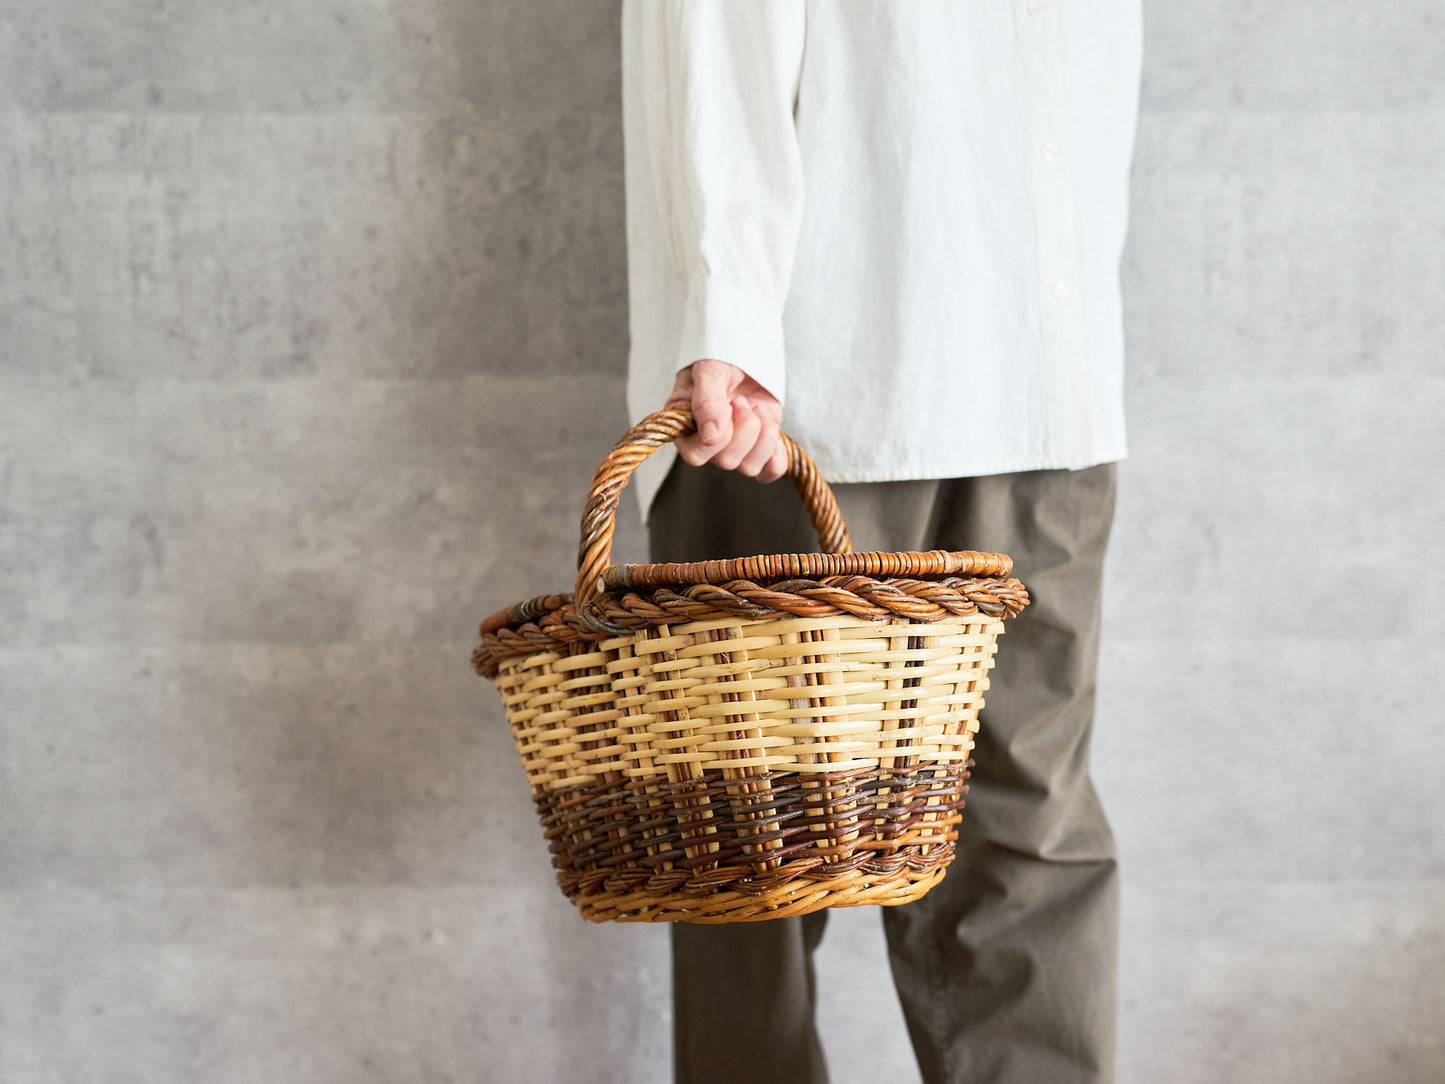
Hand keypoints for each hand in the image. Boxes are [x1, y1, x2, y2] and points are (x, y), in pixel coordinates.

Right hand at [665, 359, 787, 482]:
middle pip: (727, 461)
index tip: (728, 403)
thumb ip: (706, 402)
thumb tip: (711, 437)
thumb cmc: (718, 361)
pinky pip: (769, 471)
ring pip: (750, 467)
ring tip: (757, 408)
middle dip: (743, 428)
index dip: (718, 435)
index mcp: (686, 429)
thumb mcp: (708, 372)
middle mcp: (708, 444)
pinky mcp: (759, 447)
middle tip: (742, 400)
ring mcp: (736, 448)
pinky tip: (772, 431)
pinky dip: (777, 457)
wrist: (742, 353)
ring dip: (762, 435)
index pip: (696, 455)